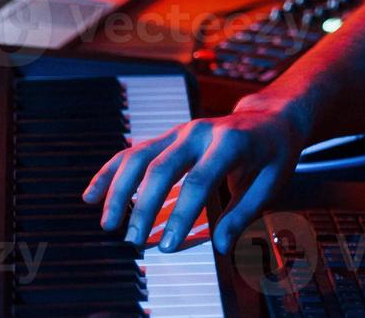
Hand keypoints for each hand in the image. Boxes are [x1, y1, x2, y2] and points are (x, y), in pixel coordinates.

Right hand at [83, 97, 309, 254]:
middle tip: (134, 241)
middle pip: (162, 168)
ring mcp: (180, 131)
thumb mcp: (271, 182)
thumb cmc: (273, 153)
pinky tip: (91, 195)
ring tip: (108, 224)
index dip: (180, 214)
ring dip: (119, 190)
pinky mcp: (168, 136)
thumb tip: (221, 246)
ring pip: (139, 156)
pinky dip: (110, 172)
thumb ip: (244, 213)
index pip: (199, 180)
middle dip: (144, 206)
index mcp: (230, 142)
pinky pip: (133, 152)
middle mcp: (200, 132)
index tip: (168, 245)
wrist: (271, 118)